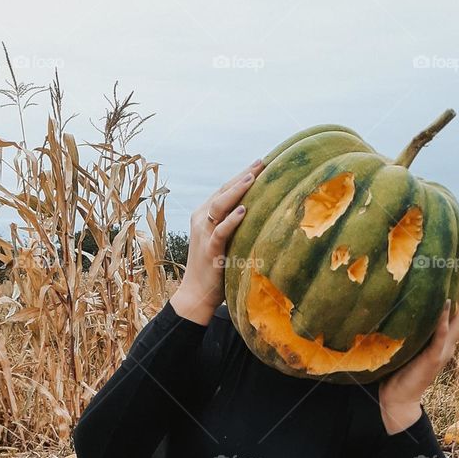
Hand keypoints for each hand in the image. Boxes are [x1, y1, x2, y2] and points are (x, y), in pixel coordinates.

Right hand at [170, 160, 263, 325]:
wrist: (196, 295)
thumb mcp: (223, 241)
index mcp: (204, 216)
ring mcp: (203, 235)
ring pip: (219, 206)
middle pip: (222, 192)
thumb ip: (233, 226)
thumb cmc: (214, 268)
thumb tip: (257, 214)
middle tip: (262, 162)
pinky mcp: (210, 250)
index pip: (224, 190)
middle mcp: (201, 220)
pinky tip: (244, 210)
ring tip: (253, 178)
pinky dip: (231, 220)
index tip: (260, 163)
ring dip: (236, 191)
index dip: (241, 176)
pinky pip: (220, 231)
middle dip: (242, 176)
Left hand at [379, 266, 458, 434]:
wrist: (397, 400)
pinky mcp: (434, 359)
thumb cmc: (397, 373)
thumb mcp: (404, 346)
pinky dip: (445, 320)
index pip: (454, 313)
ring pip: (457, 322)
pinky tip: (446, 304)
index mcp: (440, 342)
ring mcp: (442, 352)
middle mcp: (446, 345)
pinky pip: (441, 336)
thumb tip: (396, 306)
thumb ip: (408, 330)